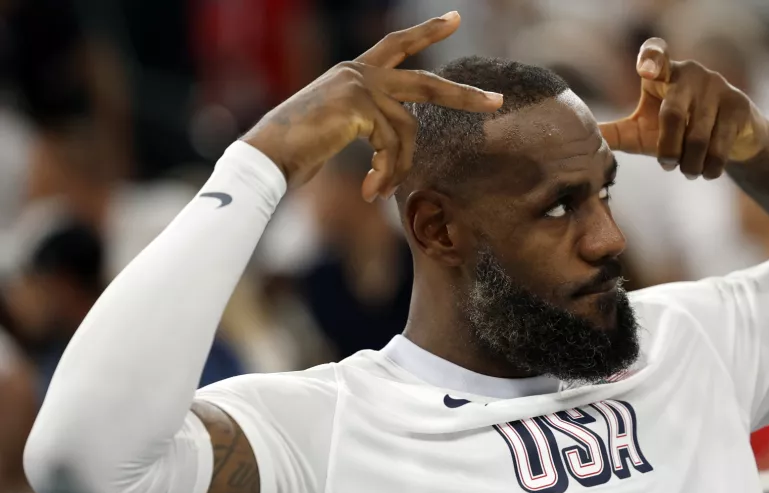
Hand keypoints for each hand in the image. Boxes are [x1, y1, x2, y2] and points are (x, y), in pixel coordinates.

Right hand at [242, 12, 503, 199]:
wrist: (264, 157)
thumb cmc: (294, 151)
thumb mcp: (337, 132)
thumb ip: (368, 126)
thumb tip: (394, 148)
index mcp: (353, 72)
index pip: (397, 46)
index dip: (426, 31)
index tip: (453, 18)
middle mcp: (358, 72)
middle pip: (426, 83)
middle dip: (464, 96)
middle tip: (496, 101)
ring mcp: (359, 85)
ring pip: (407, 131)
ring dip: (397, 168)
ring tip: (378, 191)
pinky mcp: (358, 105)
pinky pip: (391, 146)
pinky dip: (386, 173)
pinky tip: (369, 191)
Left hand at [598, 38, 768, 179]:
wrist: (729, 137)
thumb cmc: (675, 131)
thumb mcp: (642, 131)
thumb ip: (614, 133)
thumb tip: (582, 140)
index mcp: (663, 73)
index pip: (656, 52)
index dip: (652, 58)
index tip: (646, 70)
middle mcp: (690, 73)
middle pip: (672, 114)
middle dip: (668, 148)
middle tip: (667, 165)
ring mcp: (717, 86)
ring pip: (697, 135)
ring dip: (690, 163)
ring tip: (688, 172)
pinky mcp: (738, 105)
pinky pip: (720, 143)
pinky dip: (711, 165)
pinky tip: (708, 172)